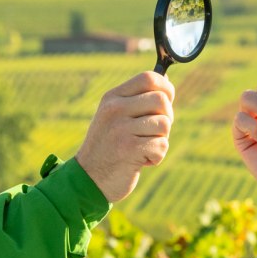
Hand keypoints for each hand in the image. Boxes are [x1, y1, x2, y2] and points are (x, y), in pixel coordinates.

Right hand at [75, 72, 174, 201]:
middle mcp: (115, 109)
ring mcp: (120, 128)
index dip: (166, 88)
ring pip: (164, 124)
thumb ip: (138, 101)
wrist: (89, 179)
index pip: (149, 78)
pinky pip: (161, 145)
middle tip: (152, 133)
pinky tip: (141, 161)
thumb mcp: (116, 117)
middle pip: (162, 100)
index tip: (166, 102)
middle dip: (166, 118)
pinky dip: (157, 157)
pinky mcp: (128, 148)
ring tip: (143, 148)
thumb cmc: (110, 147)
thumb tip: (166, 83)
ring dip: (160, 140)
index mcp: (112, 97)